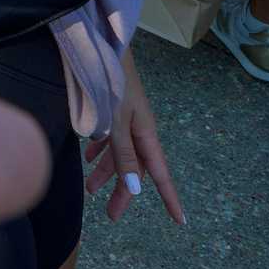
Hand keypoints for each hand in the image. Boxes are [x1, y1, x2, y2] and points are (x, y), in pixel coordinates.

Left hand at [83, 50, 183, 223]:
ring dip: (106, 172)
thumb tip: (136, 190)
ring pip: (119, 153)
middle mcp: (139, 129)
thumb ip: (124, 155)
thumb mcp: (118, 123)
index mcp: (146, 135)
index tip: (180, 221)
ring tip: (90, 189)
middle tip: (112, 215)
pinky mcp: (112, 109)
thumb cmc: (113, 83)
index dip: (169, 198)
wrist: (105, 46)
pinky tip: (88, 157)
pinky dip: (99, 150)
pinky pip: (109, 137)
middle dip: (124, 191)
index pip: (160, 174)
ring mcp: (126, 119)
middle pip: (135, 168)